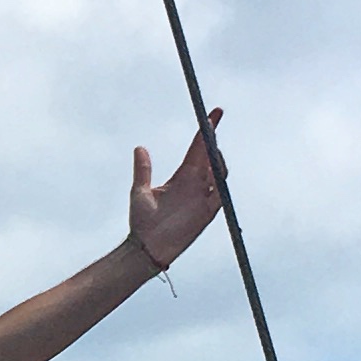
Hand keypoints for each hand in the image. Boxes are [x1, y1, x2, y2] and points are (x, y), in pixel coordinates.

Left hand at [129, 112, 225, 274]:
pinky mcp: (206, 213)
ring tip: (211, 149)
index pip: (198, 149)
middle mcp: (196, 184)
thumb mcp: (140, 191)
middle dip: (214, 138)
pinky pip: (219, 195)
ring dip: (218, 160)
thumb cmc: (143, 222)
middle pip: (211, 156)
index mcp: (182, 176)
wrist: (147, 247)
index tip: (212, 114)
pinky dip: (220, 184)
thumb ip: (143, 170)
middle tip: (214, 120)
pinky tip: (215, 172)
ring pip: (219, 173)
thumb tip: (140, 147)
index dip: (206, 131)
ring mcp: (203, 197)